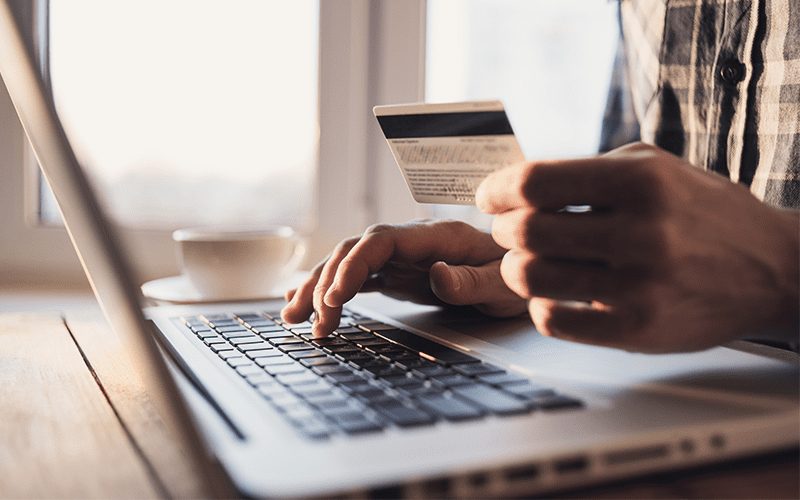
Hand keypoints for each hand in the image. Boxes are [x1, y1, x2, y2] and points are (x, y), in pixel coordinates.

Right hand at [280, 220, 526, 336]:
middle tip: (314, 322)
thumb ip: (470, 280)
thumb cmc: (514, 273)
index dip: (352, 265)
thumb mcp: (502, 283)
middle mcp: (411, 242)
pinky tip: (305, 302)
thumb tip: (435, 276)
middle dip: (327, 283)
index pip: (380, 241)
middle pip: (355, 251)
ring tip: (292, 316)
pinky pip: (356, 278)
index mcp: (435, 237)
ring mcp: (400, 257)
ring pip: (348, 264)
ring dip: (318, 287)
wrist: (520, 269)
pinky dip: (329, 290)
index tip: (334, 297)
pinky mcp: (396, 274)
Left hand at [476, 142, 799, 352]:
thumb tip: (515, 187)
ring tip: (527, 261)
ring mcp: (640, 286)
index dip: (498, 189)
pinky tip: (553, 295)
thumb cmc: (702, 212)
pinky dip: (539, 306)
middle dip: (504, 229)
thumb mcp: (654, 167)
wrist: (774, 267)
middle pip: (526, 232)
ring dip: (516, 268)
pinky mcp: (637, 329)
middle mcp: (641, 233)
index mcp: (641, 182)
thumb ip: (587, 171)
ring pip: (531, 278)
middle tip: (510, 230)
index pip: (535, 182)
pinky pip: (552, 321)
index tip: (489, 197)